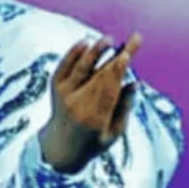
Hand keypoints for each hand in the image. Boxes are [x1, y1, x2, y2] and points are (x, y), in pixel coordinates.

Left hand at [38, 32, 142, 173]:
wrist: (60, 148)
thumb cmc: (94, 141)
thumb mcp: (114, 132)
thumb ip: (124, 108)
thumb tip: (134, 83)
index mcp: (95, 118)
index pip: (111, 86)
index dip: (120, 67)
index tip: (130, 53)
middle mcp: (77, 104)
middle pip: (100, 73)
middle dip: (118, 55)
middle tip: (134, 39)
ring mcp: (64, 94)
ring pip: (81, 66)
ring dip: (96, 50)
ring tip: (109, 40)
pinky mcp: (55, 86)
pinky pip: (65, 65)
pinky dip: (75, 53)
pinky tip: (87, 42)